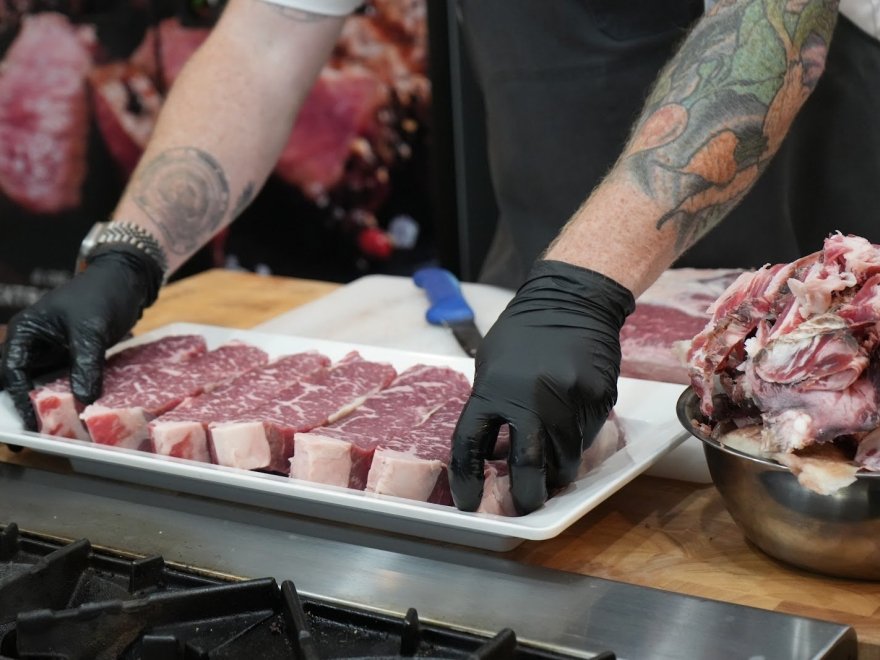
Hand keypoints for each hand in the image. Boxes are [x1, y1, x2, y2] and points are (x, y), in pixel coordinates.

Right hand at [0, 246, 161, 429]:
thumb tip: (82, 399)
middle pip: (20, 382)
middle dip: (25, 407)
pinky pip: (65, 382)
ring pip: (42, 386)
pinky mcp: (72, 358)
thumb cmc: (102, 294)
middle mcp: (33, 344)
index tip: (30, 422)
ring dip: (48, 406)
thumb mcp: (91, 329)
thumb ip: (85, 363)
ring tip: (54, 433)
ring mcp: (52, 352)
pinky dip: (69, 397)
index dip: (19, 399)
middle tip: (32, 435)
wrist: (127, 281)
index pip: (12, 372)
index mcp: (25, 332)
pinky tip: (77, 415)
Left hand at [449, 260, 634, 514]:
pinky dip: (576, 445)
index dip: (468, 481)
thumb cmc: (525, 333)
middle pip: (527, 467)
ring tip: (551, 472)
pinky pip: (586, 438)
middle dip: (526, 496)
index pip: (470, 445)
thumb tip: (491, 450)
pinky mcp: (598, 401)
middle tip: (525, 505)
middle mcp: (530, 400)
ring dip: (556, 473)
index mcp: (493, 389)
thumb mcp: (491, 364)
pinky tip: (570, 433)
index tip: (469, 504)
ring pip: (564, 460)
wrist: (573, 302)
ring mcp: (568, 402)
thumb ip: (490, 405)